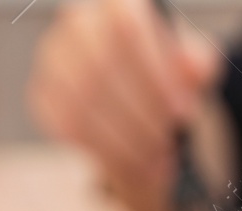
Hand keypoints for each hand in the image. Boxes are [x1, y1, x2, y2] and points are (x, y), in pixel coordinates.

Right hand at [28, 0, 220, 210]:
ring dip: (123, 140)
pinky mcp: (42, 94)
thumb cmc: (162, 76)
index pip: (127, 26)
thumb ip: (198, 65)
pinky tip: (131, 163)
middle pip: (101, 68)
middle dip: (141, 116)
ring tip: (155, 162)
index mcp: (116, 5)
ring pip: (81, 103)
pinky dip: (102, 150)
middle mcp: (77, 22)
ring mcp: (53, 58)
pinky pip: (66, 126)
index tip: (183, 113)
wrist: (132, 93)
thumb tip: (199, 68)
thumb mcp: (188, 68)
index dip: (156, 73)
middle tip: (168, 144)